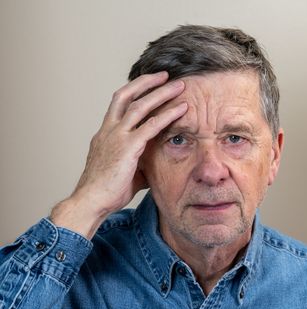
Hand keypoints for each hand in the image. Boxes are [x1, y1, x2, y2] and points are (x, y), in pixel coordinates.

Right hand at [51, 72, 186, 238]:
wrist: (91, 202)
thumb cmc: (107, 191)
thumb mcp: (125, 170)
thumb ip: (139, 161)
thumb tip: (154, 163)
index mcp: (105, 133)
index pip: (119, 104)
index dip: (135, 92)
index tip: (151, 85)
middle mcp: (109, 130)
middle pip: (126, 95)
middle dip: (146, 82)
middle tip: (165, 76)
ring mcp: (116, 136)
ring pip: (140, 105)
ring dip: (161, 93)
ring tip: (179, 86)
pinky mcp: (127, 147)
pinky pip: (151, 126)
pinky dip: (168, 115)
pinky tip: (182, 109)